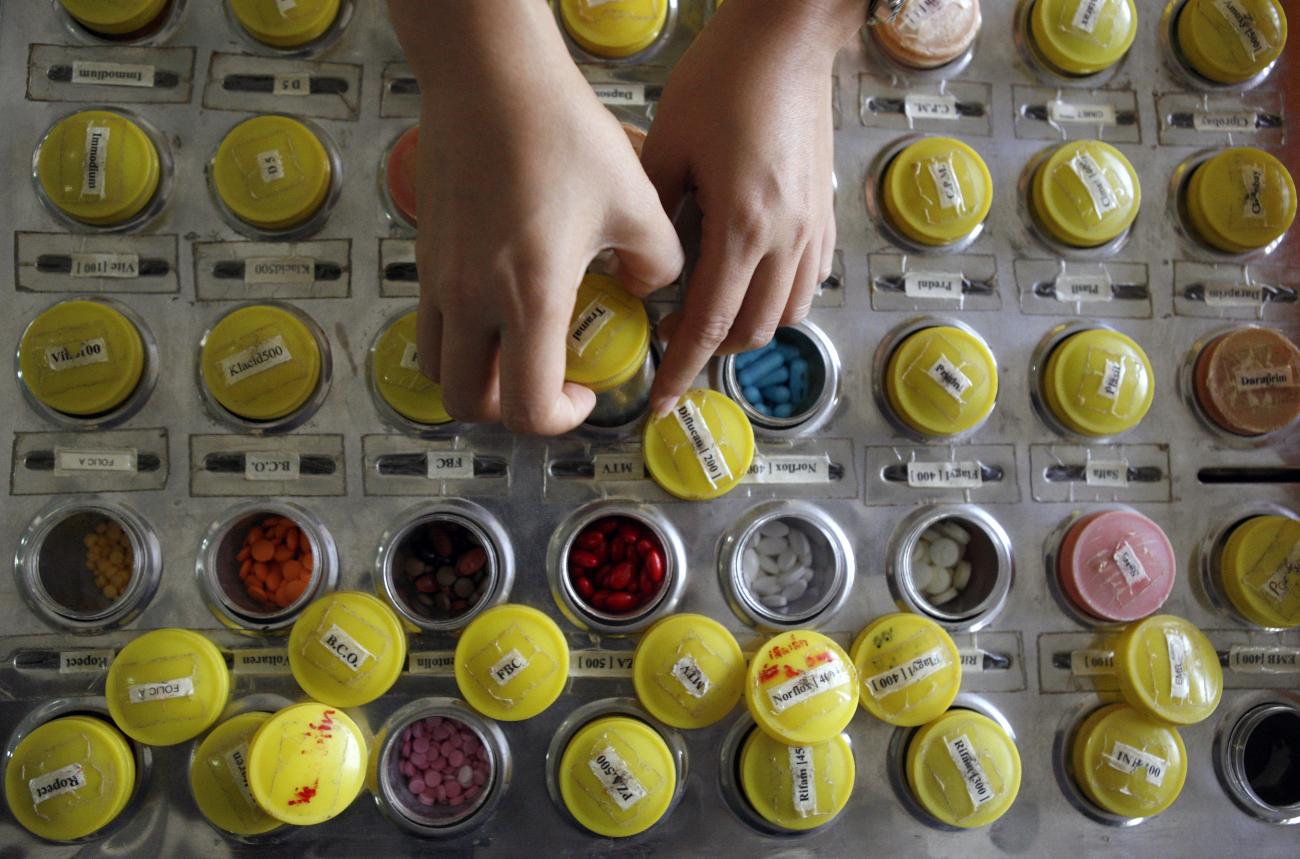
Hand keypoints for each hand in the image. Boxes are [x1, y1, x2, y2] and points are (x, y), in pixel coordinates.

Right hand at [389, 1, 683, 433]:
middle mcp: (471, 300)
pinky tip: (498, 302)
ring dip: (476, 378)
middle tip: (548, 382)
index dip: (560, 419)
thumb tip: (650, 287)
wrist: (491, 78)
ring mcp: (440, 279)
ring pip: (437, 370)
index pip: (526, 407)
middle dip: (510, 410)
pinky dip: (458, 337)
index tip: (586, 392)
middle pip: (469, 404)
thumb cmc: (560, 133)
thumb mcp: (637, 201)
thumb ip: (658, 262)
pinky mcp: (426, 253)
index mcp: (528, 298)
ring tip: (517, 351)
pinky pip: (428, 323)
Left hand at [640, 0, 859, 414]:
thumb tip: (639, 262)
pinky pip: (809, 282)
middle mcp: (785, 240)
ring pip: (786, 316)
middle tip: (672, 347)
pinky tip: (750, 285)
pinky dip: (778, 301)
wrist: (788, 39)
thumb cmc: (727, 81)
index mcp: (742, 228)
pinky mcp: (825, 214)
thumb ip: (651, 215)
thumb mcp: (666, 146)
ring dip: (745, 330)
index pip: (708, 326)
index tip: (660, 401)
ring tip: (709, 319)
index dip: (680, 371)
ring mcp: (813, 230)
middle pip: (749, 333)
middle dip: (709, 353)